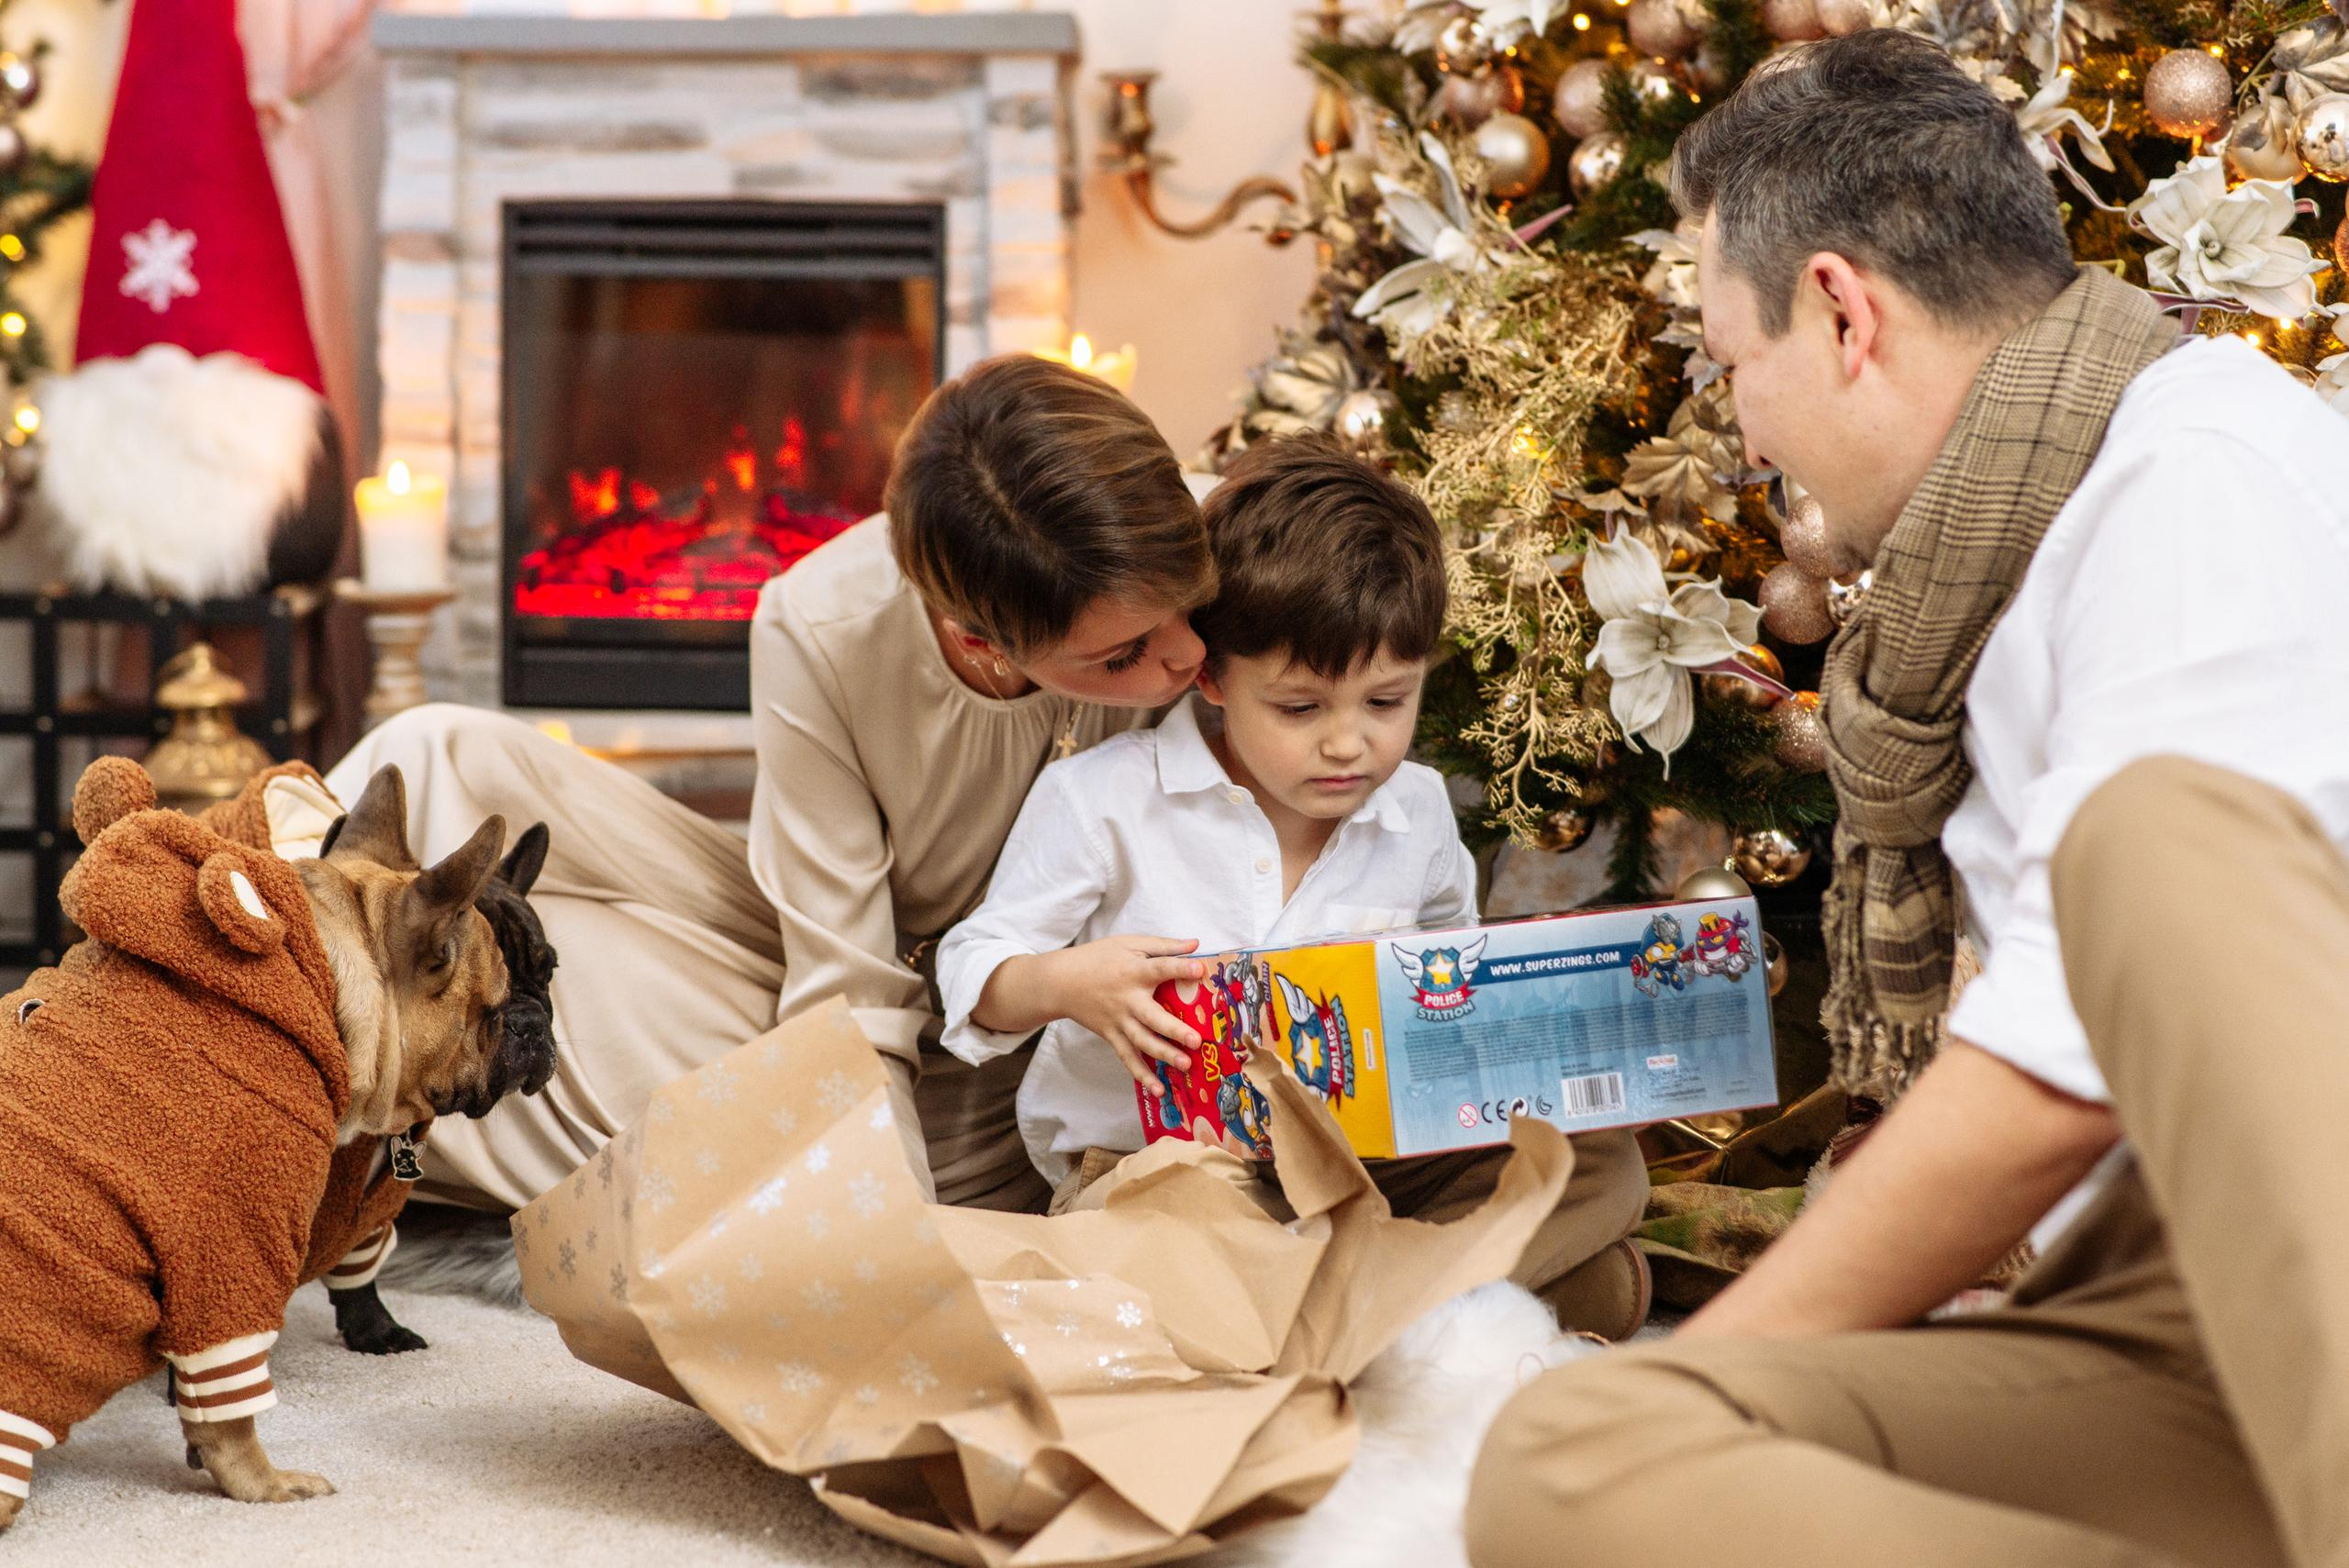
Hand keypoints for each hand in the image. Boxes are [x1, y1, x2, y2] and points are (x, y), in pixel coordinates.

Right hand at [1041, 936, 1205, 1083]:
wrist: (1061, 982)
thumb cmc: (1098, 958)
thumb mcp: (1130, 944)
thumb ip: (1163, 945)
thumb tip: (1196, 944)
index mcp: (1134, 972)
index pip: (1160, 969)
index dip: (1179, 968)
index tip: (1200, 969)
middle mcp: (1127, 999)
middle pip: (1152, 1017)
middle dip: (1174, 1030)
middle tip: (1196, 1041)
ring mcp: (1118, 1021)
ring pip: (1142, 1041)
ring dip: (1163, 1055)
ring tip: (1185, 1064)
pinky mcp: (1111, 1035)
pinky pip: (1127, 1057)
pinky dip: (1141, 1074)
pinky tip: (1158, 1089)